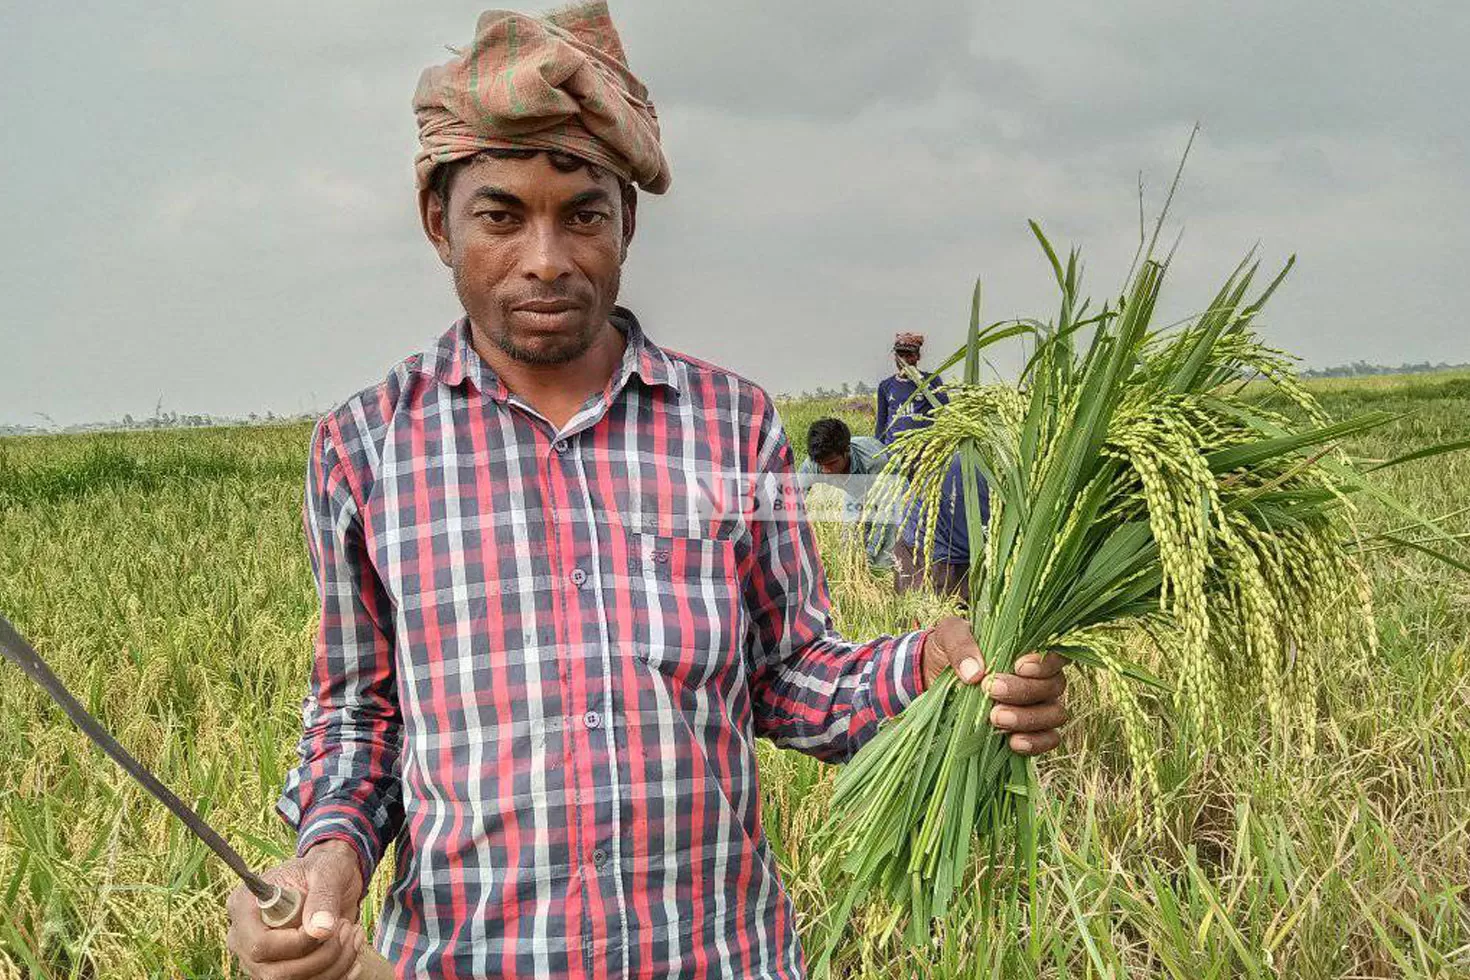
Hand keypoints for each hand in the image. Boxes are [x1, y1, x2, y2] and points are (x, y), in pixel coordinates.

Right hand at [226, 839, 366, 979]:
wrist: (332, 879)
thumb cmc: (324, 869)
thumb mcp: (326, 872)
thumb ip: (322, 897)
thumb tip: (321, 930)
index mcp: (244, 907)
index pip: (261, 945)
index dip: (299, 943)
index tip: (331, 924)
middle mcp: (245, 939)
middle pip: (275, 973)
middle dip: (322, 957)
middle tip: (348, 928)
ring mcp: (260, 960)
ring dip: (334, 966)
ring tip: (354, 934)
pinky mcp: (281, 970)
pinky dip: (336, 975)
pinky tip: (353, 955)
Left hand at [922, 615, 1068, 755]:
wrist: (934, 678)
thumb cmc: (951, 650)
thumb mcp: (949, 636)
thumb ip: (961, 645)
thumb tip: (974, 673)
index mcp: (1028, 651)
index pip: (1055, 655)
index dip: (1045, 662)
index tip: (1018, 666)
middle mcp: (1039, 679)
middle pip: (1053, 686)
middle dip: (1024, 691)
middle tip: (991, 690)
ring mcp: (1037, 706)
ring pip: (1054, 714)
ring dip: (1028, 718)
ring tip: (996, 717)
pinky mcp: (1026, 731)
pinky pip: (1048, 740)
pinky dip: (1036, 743)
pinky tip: (1013, 742)